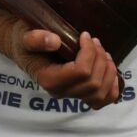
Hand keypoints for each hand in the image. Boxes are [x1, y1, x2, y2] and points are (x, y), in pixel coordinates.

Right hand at [0, 2, 120, 109]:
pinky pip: (102, 100)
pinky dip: (111, 87)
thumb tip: (55, 41)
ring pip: (100, 93)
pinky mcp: (80, 94)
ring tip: (102, 52)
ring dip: (107, 70)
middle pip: (93, 83)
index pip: (80, 72)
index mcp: (48, 79)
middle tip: (94, 41)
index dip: (89, 53)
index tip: (85, 35)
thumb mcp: (25, 36)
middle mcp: (60, 92)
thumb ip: (35, 39)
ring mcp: (71, 96)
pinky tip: (110, 71)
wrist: (25, 51)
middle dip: (99, 58)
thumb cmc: (25, 42)